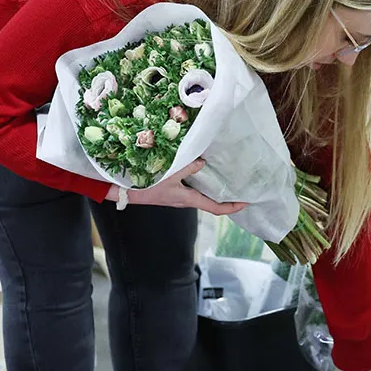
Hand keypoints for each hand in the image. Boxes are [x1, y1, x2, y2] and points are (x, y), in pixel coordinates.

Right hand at [107, 159, 246, 214]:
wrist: (124, 190)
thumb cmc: (146, 185)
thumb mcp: (169, 174)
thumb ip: (188, 167)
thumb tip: (204, 162)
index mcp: (188, 200)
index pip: (215, 209)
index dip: (232, 208)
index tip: (246, 203)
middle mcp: (187, 201)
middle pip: (212, 202)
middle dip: (227, 197)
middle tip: (241, 187)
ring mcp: (180, 197)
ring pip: (202, 195)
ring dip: (215, 189)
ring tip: (228, 177)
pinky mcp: (174, 191)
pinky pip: (193, 188)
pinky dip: (202, 181)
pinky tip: (205, 170)